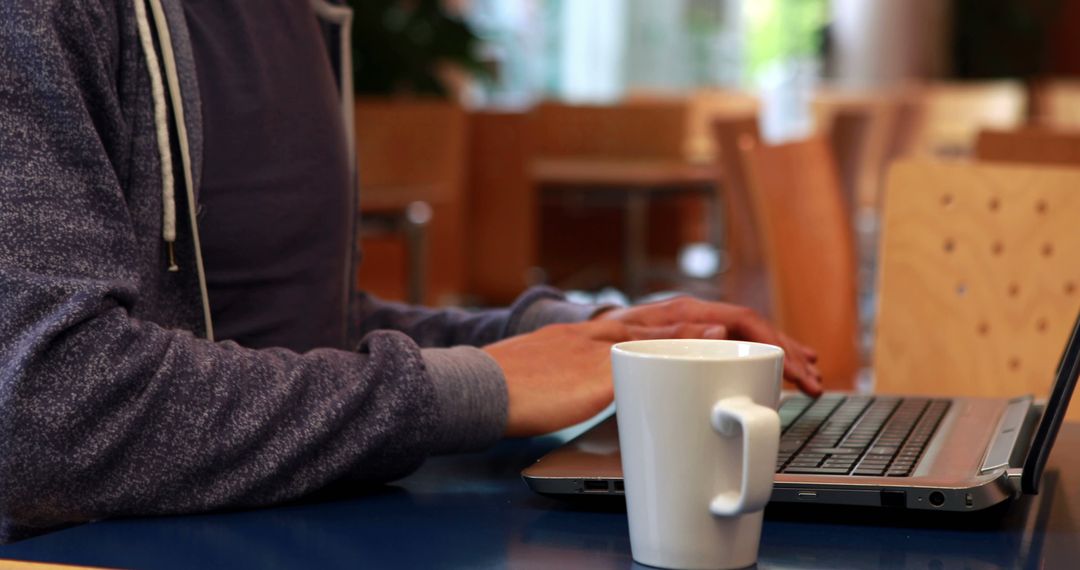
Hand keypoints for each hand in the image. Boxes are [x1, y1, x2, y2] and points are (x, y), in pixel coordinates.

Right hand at [485, 319, 731, 436]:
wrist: (476, 388)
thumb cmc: (503, 389)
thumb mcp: (542, 372)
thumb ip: (569, 377)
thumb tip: (579, 397)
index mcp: (580, 333)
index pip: (636, 319)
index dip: (672, 323)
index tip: (700, 329)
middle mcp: (594, 332)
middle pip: (659, 315)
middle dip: (699, 320)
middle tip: (736, 328)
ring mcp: (598, 349)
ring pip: (661, 328)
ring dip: (702, 328)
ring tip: (740, 329)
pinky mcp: (599, 371)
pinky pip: (652, 352)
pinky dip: (684, 344)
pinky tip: (710, 342)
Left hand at [594, 296, 821, 395]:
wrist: (563, 359)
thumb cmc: (587, 353)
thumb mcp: (622, 344)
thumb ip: (667, 337)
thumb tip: (718, 329)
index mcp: (679, 314)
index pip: (742, 320)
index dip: (775, 343)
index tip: (797, 367)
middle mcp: (689, 319)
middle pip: (750, 331)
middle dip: (787, 354)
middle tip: (816, 381)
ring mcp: (688, 334)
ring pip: (744, 342)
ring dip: (778, 358)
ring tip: (810, 376)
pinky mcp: (685, 351)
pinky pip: (729, 352)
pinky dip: (756, 362)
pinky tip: (772, 374)